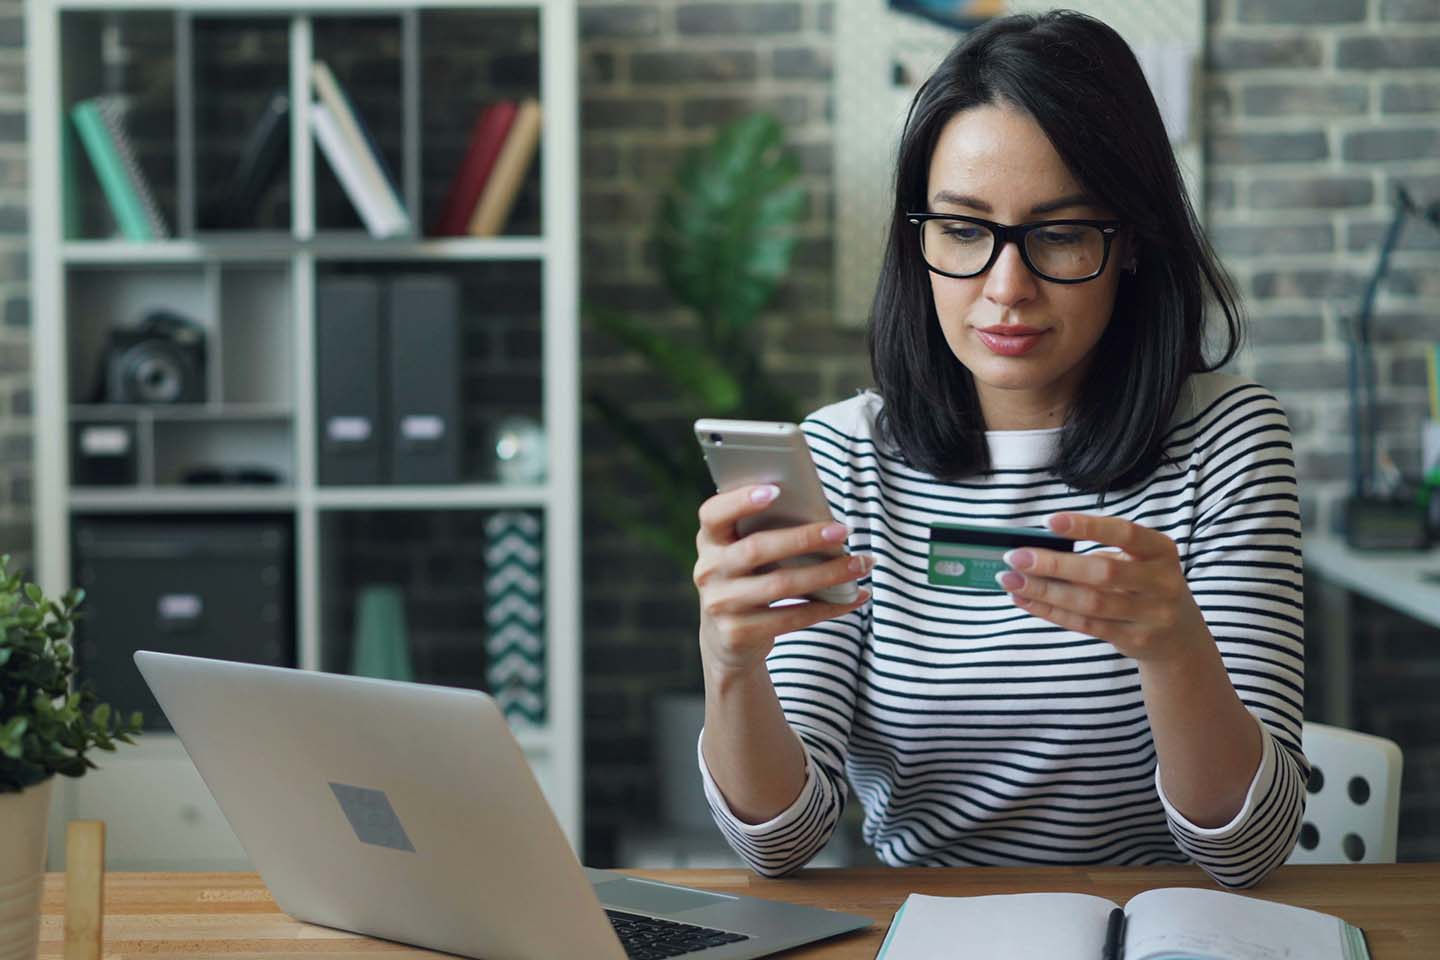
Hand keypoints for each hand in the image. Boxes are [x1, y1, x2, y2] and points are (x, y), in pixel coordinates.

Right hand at [694, 484, 872, 677]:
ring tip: (860, 564)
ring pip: (781, 585)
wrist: (725, 640)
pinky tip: (854, 596)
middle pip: (757, 549)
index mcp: (709, 540)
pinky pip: (792, 618)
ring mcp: (720, 604)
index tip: (777, 490)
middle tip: (843, 531)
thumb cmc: (748, 580)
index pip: (713, 514)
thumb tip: (822, 519)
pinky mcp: (738, 633)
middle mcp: (708, 571)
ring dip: (828, 574)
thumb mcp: (744, 555)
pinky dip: (829, 607)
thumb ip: (764, 533)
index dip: (741, 500)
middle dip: (804, 538)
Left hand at [995, 512, 1209, 662]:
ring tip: (1010, 580)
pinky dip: (1051, 611)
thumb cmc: (1145, 585)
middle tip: (1015, 557)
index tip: (1048, 520)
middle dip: (1054, 564)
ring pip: (1089, 603)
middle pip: (1102, 572)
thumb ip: (1101, 552)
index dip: (1087, 527)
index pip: (1124, 533)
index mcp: (1161, 551)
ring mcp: (1150, 615)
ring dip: (1044, 590)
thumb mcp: (1139, 561)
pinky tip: (1026, 599)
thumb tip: (1039, 547)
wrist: (1179, 638)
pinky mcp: (1134, 640)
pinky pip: (1085, 625)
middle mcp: (1161, 582)